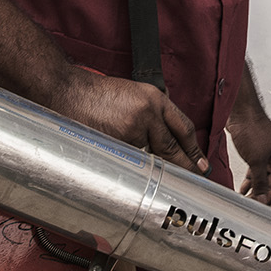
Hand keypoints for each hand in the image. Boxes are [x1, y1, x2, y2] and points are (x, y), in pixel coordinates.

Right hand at [48, 69, 207, 174]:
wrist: (68, 89)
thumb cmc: (96, 93)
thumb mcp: (133, 94)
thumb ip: (151, 113)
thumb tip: (164, 137)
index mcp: (155, 98)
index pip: (184, 127)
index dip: (194, 150)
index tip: (202, 165)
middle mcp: (149, 111)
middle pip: (173, 147)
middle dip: (184, 166)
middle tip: (192, 180)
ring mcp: (134, 127)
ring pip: (151, 158)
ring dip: (151, 170)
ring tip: (152, 179)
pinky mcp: (118, 140)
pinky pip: (131, 162)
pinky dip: (131, 168)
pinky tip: (128, 171)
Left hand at [230, 116, 270, 209]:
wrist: (241, 112)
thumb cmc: (253, 129)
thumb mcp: (256, 160)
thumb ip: (260, 181)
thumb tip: (263, 199)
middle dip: (266, 198)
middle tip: (257, 210)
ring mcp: (266, 156)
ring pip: (264, 180)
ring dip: (257, 192)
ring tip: (249, 203)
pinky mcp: (255, 153)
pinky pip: (256, 173)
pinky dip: (250, 182)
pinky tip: (243, 190)